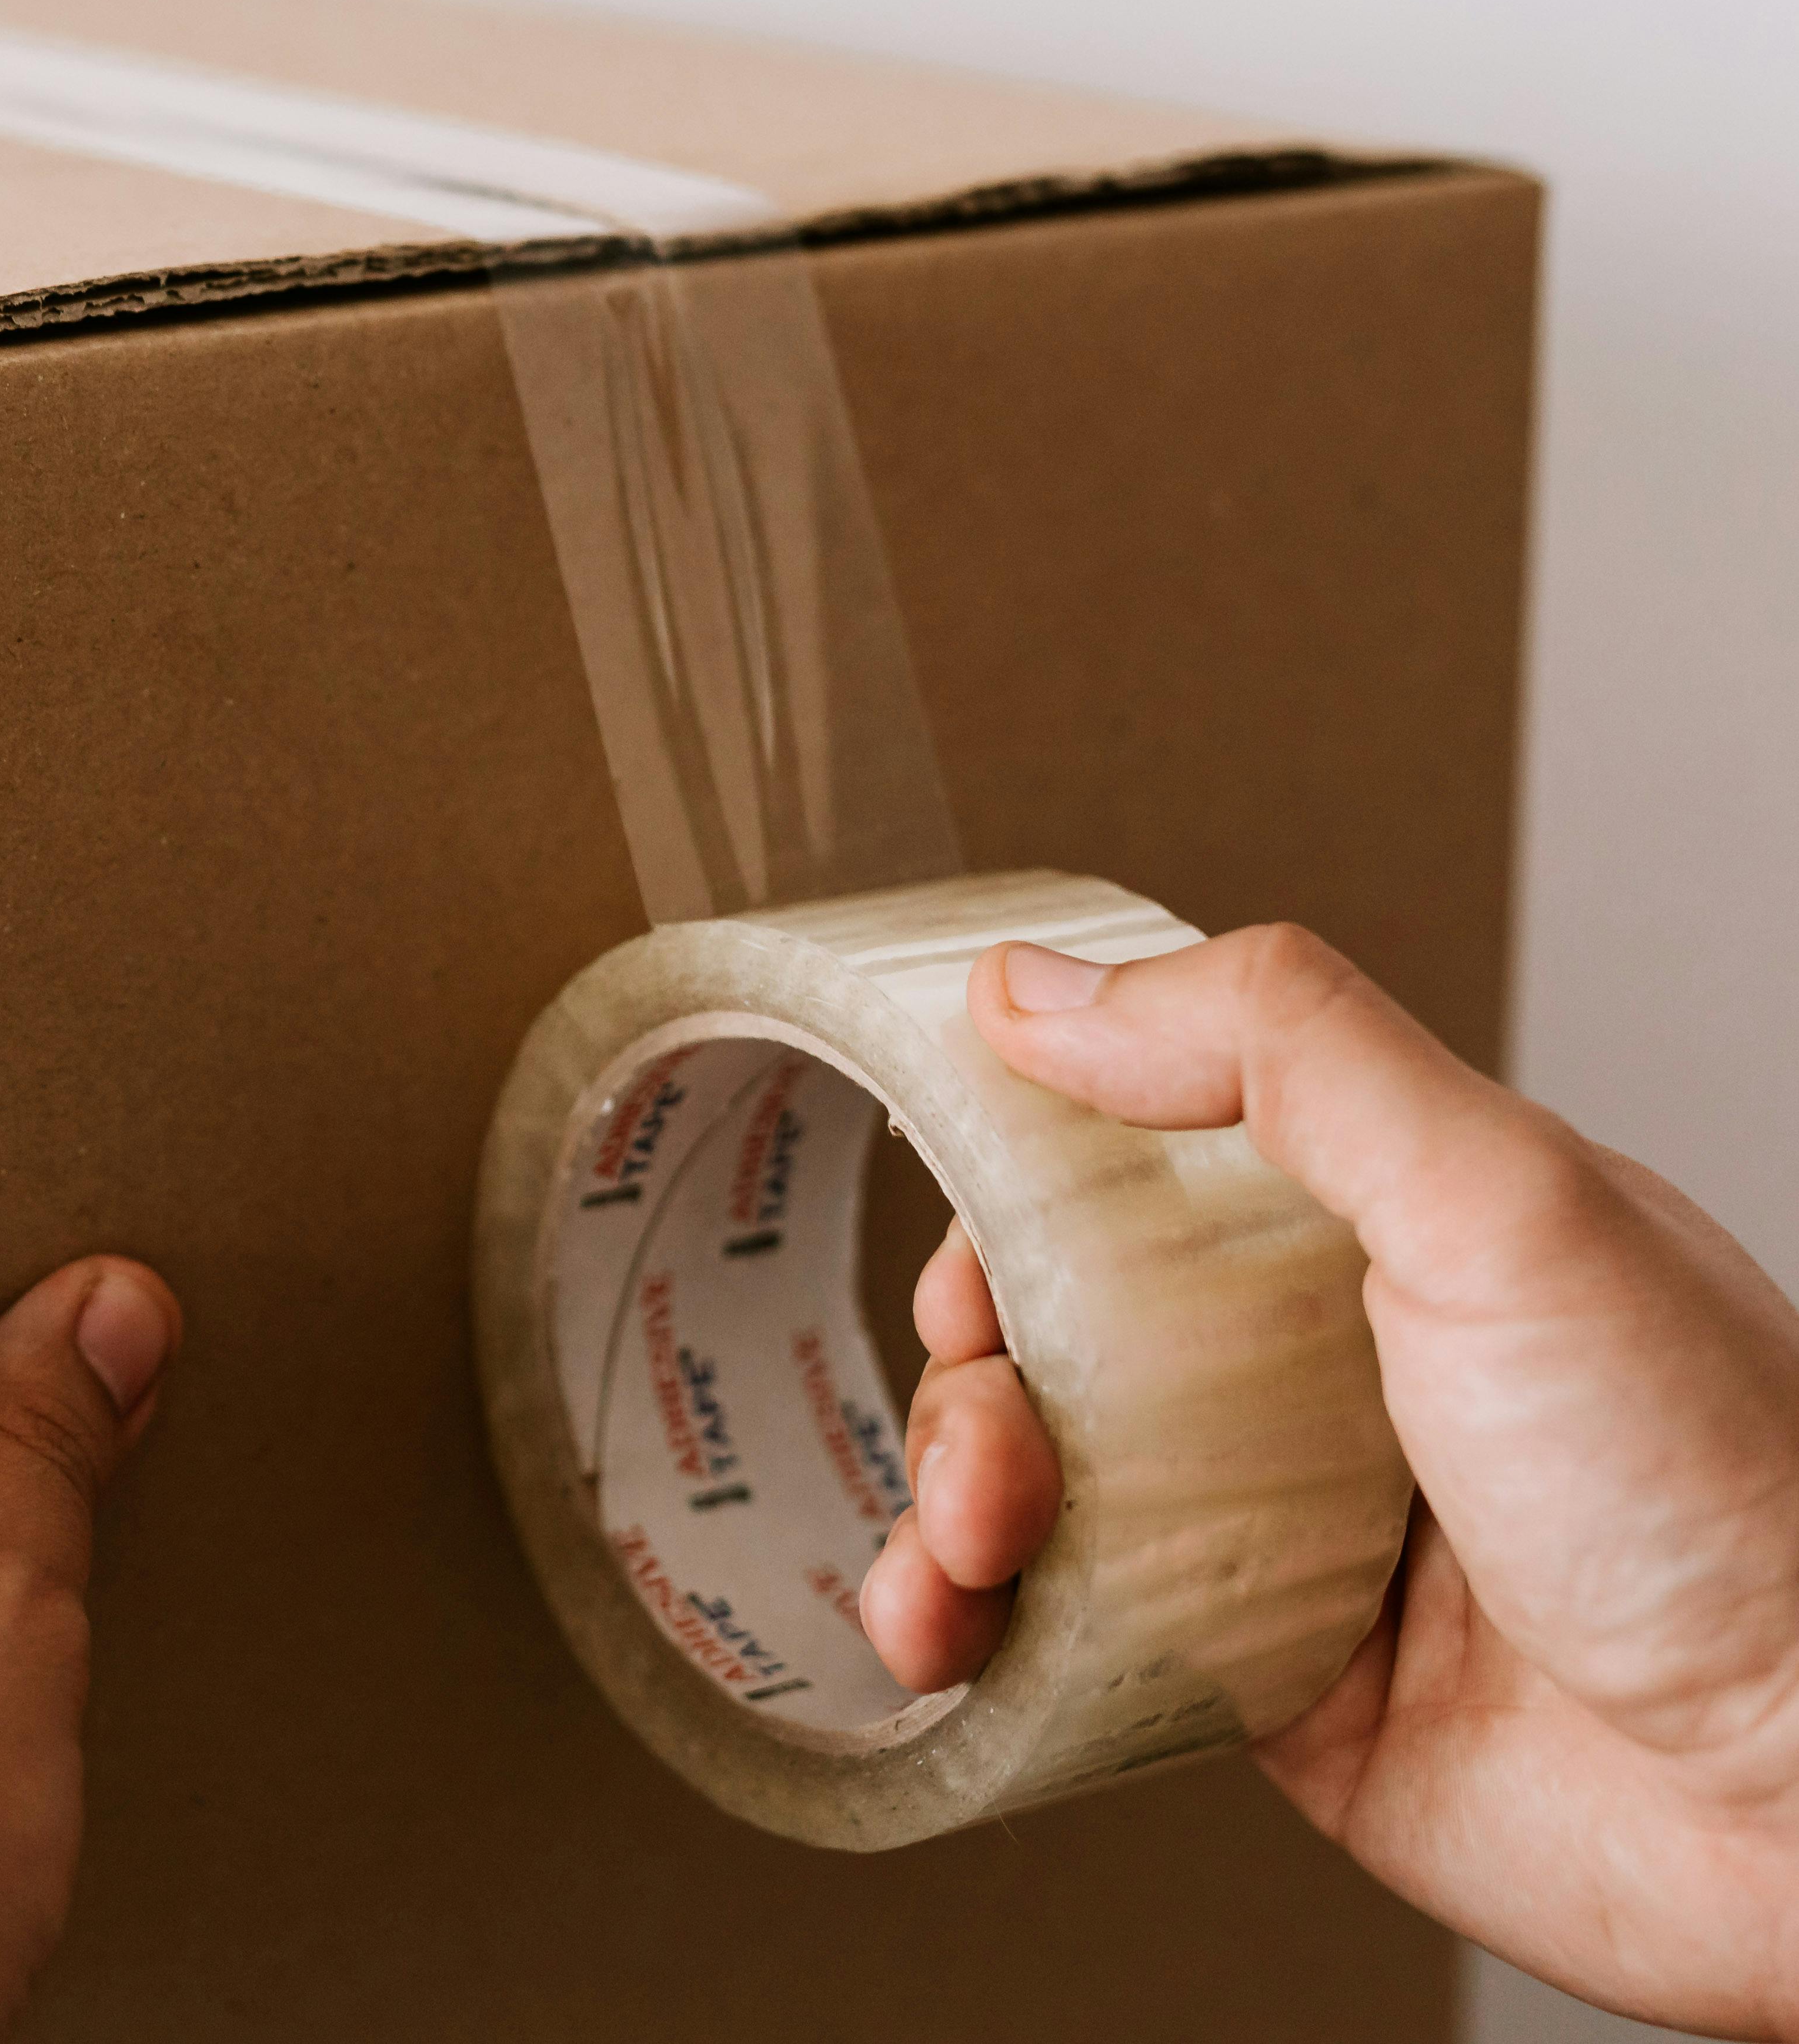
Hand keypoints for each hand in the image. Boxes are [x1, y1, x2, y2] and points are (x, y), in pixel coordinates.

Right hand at [860, 926, 1798, 2038]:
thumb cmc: (1728, 1496)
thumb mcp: (1506, 1202)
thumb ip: (1285, 1053)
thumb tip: (1048, 986)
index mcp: (1382, 1226)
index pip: (1139, 1149)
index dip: (1016, 1169)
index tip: (958, 1206)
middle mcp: (1322, 1367)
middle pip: (1053, 1320)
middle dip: (969, 1359)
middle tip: (991, 1413)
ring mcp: (1280, 1526)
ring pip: (1029, 1479)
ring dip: (945, 1499)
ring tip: (971, 1549)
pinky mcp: (1250, 1680)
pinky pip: (1054, 1633)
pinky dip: (963, 1629)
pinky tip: (948, 1632)